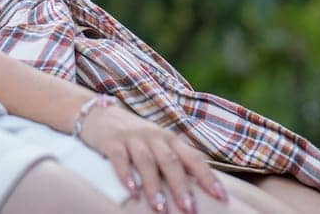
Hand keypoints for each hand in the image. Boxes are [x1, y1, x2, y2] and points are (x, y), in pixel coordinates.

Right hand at [78, 101, 226, 212]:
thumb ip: (174, 162)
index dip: (207, 177)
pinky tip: (131, 192)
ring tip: (160, 208)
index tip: (221, 197)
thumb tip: (198, 189)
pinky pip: (120, 158)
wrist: (98, 114)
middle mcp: (154, 136)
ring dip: (154, 186)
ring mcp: (132, 137)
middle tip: (189, 209)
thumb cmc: (135, 138)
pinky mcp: (112, 141)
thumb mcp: (157, 145)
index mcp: (170, 139)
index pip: (193, 158)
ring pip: (147, 161)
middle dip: (181, 186)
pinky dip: (126, 175)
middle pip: (171, 161)